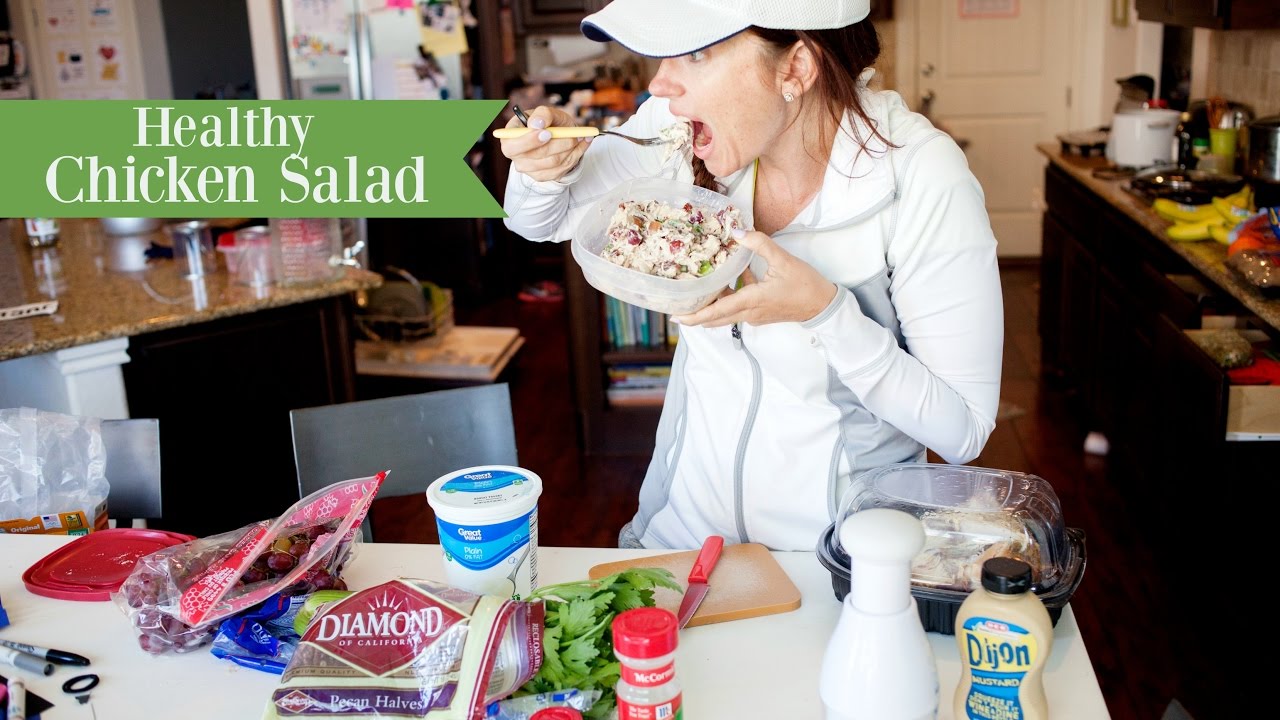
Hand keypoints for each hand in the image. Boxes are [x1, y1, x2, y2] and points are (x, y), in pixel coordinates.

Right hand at [499, 105, 591, 182]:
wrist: (559, 135)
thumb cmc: (548, 121)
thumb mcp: (547, 112)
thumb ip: (542, 114)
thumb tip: (537, 124)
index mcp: (509, 137)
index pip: (512, 147)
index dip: (530, 141)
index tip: (547, 133)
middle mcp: (516, 156)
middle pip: (537, 155)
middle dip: (559, 144)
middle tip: (573, 135)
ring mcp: (528, 168)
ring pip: (553, 162)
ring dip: (570, 148)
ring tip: (579, 136)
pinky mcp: (542, 176)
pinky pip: (561, 169)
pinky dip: (575, 155)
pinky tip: (582, 144)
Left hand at [672, 230, 836, 327]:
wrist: (823, 305)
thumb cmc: (805, 285)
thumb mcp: (783, 259)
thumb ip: (759, 244)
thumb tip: (739, 230)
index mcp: (752, 301)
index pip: (717, 311)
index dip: (695, 315)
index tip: (677, 317)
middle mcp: (749, 313)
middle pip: (715, 318)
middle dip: (695, 315)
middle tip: (677, 307)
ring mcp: (754, 316)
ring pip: (725, 315)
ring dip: (711, 306)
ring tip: (696, 292)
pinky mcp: (760, 314)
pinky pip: (737, 309)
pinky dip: (728, 299)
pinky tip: (729, 280)